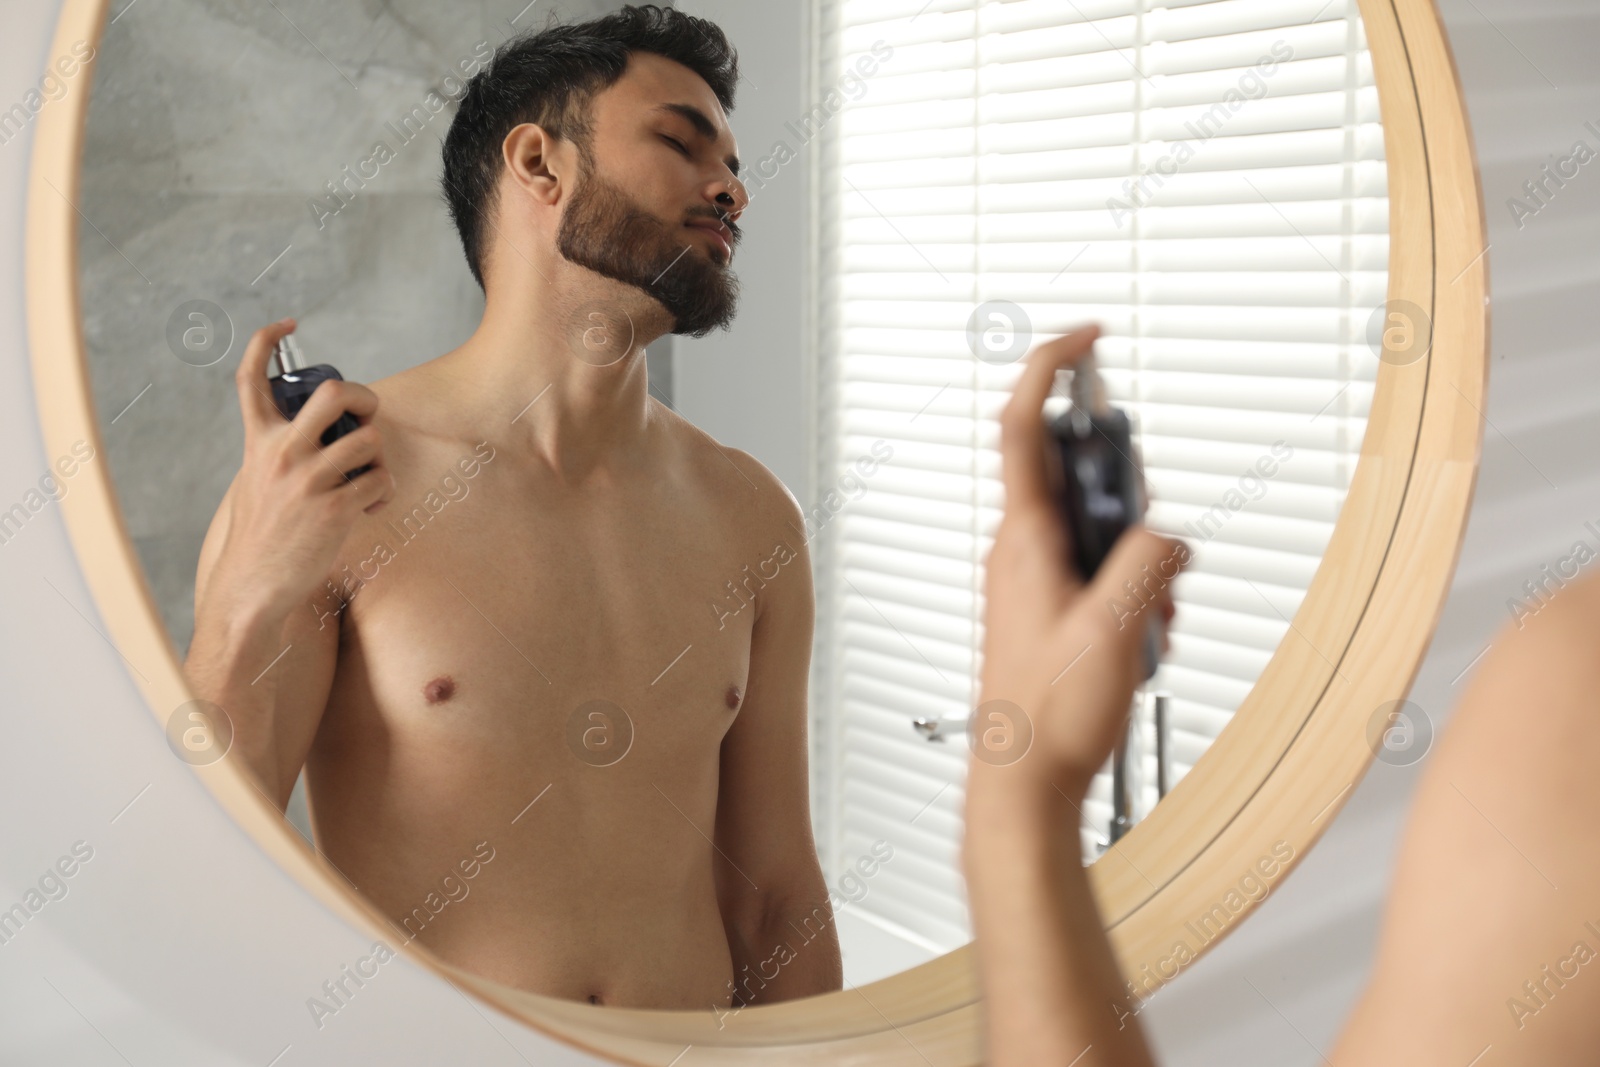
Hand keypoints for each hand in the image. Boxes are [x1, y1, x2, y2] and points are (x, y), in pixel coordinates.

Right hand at [204, 319, 393, 623]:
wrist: (252, 585)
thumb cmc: (263, 533)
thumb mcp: (258, 479)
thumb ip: (283, 450)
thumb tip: (329, 429)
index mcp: (258, 442)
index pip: (251, 377)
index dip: (266, 341)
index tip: (286, 324)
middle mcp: (281, 454)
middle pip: (334, 393)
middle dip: (364, 397)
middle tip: (367, 418)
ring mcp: (308, 481)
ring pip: (369, 441)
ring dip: (379, 460)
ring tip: (367, 481)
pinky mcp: (335, 510)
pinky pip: (380, 482)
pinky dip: (384, 493)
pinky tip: (369, 508)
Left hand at [971, 325, 1188, 801]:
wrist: (1023, 782)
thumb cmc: (1047, 716)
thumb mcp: (1118, 630)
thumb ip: (1150, 563)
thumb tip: (1167, 535)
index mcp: (1025, 539)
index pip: (1024, 426)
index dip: (1050, 368)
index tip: (1084, 337)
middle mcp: (1022, 550)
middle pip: (1083, 482)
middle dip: (1136, 508)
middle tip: (1152, 563)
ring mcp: (1034, 579)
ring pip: (1102, 534)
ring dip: (1142, 568)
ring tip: (1146, 625)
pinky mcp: (1049, 608)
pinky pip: (1101, 575)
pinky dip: (1133, 597)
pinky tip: (1139, 642)